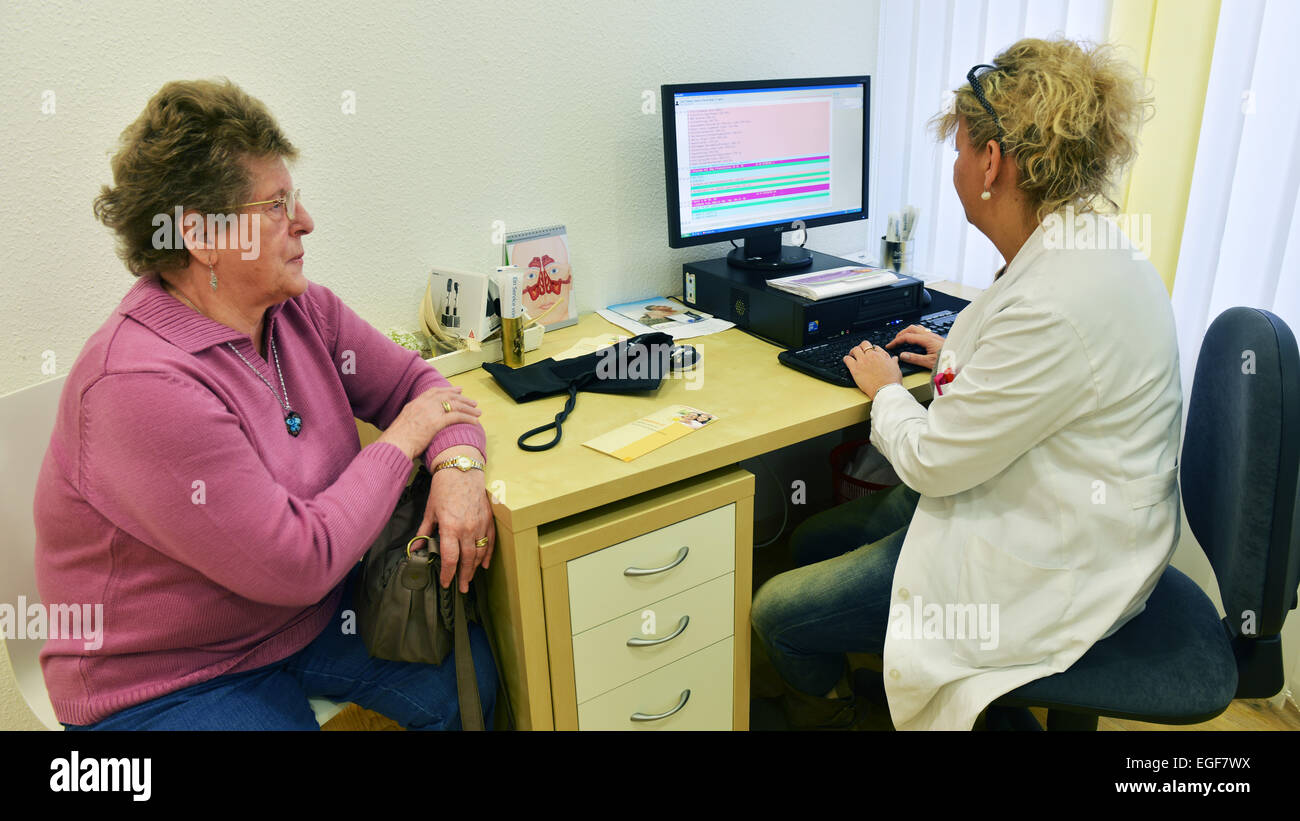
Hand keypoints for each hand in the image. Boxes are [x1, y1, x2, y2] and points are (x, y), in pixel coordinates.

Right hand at [380, 387, 480, 460]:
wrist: (393, 444)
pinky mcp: (436, 422)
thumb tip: (418, 425)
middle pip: (447, 396)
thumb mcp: (403, 424)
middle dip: (461, 397)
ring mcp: (430, 412)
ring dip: (468, 407)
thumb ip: (413, 420)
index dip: (447, 390)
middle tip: (472, 400)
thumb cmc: (396, 440)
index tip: (457, 390)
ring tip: (478, 411)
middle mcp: (423, 404)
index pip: (434, 392)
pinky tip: (475, 421)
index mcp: (415, 404)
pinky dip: (468, 418)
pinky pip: (456, 416)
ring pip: (454, 404)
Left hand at [418, 446, 493, 591]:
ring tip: (470, 579)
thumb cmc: (443, 488)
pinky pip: (490, 542)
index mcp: (450, 527)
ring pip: (480, 553)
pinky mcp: (488, 519)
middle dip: (463, 576)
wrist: (461, 469)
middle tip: (461, 588)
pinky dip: (488, 554)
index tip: (445, 583)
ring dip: (475, 568)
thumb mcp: (430, 510)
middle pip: (467, 560)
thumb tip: (416, 548)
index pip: (450, 559)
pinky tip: (484, 564)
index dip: (448, 574)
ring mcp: (480, 525)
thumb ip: (424, 531)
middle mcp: (467, 529)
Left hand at [843, 340, 902, 399]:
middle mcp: (871, 356)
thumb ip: (893, 361)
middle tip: (860, 352)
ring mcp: (862, 362)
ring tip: (852, 355)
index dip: (872, 349)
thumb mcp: (896, 368)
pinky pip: (847, 359)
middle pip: (864, 344)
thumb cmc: (891, 381)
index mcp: (880, 355)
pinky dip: (846, 359)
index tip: (870, 352)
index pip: (874, 346)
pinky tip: (847, 361)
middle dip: (862, 347)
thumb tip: (894, 358)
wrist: (885, 390)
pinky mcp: (855, 369)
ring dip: (853, 352)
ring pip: (854, 350)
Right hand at [885, 324, 944, 371]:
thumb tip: (903, 355)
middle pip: (911, 328)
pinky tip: (916, 340)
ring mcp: (934, 336)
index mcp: (926, 340)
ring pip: (917, 328)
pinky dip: (915, 333)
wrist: (960, 359)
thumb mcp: (929, 362)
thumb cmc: (947, 360)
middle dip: (901, 334)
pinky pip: (923, 331)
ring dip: (908, 331)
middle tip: (895, 341)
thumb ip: (915, 358)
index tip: (890, 345)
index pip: (907, 337)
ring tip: (903, 338)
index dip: (897, 340)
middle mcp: (930, 335)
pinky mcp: (937, 338)